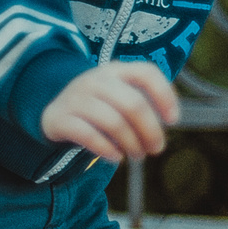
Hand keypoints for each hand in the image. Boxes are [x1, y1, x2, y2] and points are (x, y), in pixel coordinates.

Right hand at [39, 61, 179, 161]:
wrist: (54, 112)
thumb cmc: (99, 107)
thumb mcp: (119, 95)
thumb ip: (142, 104)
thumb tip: (165, 126)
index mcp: (116, 70)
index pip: (147, 73)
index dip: (165, 96)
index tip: (173, 120)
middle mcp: (96, 80)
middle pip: (133, 104)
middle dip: (150, 131)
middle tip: (156, 148)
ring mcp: (76, 97)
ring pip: (114, 122)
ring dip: (131, 144)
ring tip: (137, 155)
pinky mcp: (61, 118)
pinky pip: (89, 136)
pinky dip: (107, 149)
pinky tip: (116, 157)